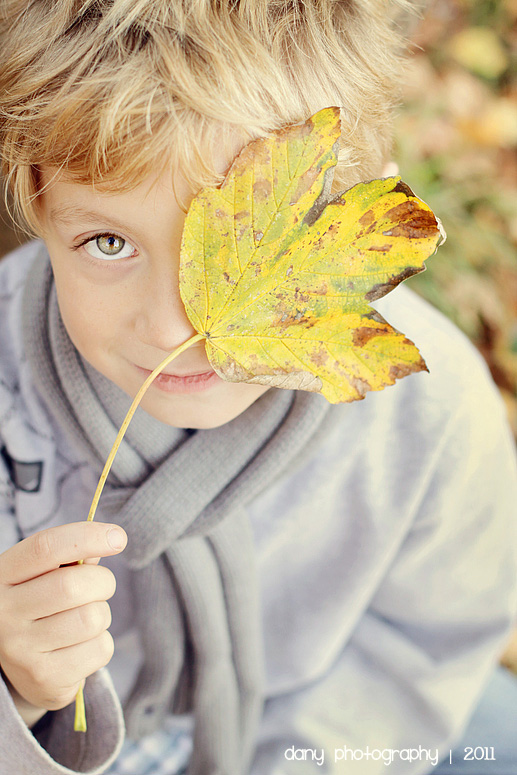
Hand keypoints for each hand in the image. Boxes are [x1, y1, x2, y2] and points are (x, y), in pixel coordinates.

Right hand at [0, 522, 126, 722]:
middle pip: (73, 585)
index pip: (45, 547)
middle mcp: (4, 613)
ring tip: (84, 619)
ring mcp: (20, 650)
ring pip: (92, 618)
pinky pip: (100, 649)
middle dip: (102, 581)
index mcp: (2, 576)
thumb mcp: (41, 574)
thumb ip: (71, 556)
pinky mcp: (44, 679)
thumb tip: (111, 540)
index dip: (86, 537)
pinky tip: (80, 646)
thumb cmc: (37, 603)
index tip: (118, 537)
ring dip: (102, 614)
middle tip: (100, 587)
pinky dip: (101, 643)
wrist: (15, 665)